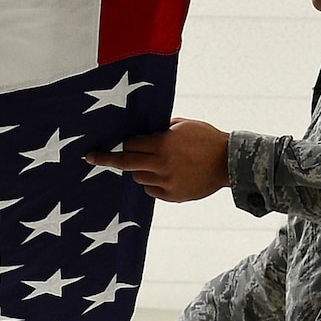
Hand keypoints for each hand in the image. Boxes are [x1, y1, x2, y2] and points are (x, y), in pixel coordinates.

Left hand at [87, 120, 229, 202]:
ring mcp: (167, 183)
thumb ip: (160, 128)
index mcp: (163, 145)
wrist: (229, 163)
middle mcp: (161, 165)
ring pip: (138, 177)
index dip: (123, 141)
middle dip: (106, 159)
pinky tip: (166, 174)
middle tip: (90, 157)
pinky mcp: (173, 196)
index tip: (111, 142)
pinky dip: (153, 182)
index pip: (130, 144)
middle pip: (125, 163)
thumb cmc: (207, 139)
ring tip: (155, 162)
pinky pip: (152, 190)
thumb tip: (141, 130)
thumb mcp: (183, 124)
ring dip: (139, 169)